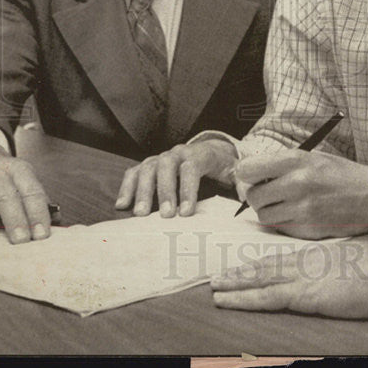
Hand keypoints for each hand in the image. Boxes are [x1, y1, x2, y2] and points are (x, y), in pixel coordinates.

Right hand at [115, 139, 236, 216]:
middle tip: (165, 216)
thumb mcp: (235, 171)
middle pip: (166, 167)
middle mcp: (178, 152)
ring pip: (147, 169)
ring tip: (140, 215)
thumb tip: (245, 196)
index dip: (188, 189)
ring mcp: (161, 157)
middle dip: (165, 192)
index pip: (191, 167)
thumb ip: (240, 182)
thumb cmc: (222, 167)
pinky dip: (126, 187)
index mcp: (200, 153)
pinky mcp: (148, 165)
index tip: (185, 213)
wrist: (211, 151)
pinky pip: (133, 173)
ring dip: (142, 191)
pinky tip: (121, 205)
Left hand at [211, 236, 367, 318]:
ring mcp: (303, 277)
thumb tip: (332, 274)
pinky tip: (227, 300)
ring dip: (234, 284)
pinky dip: (243, 297)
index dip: (257, 265)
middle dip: (238, 274)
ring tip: (214, 288)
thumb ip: (337, 266)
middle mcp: (304, 262)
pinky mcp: (306, 294)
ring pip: (259, 279)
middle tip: (215, 278)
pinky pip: (267, 297)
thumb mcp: (354, 261)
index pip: (279, 260)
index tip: (240, 268)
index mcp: (316, 255)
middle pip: (263, 267)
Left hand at [235, 150, 367, 238]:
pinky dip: (284, 222)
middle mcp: (297, 184)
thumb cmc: (340, 174)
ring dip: (269, 211)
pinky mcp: (307, 230)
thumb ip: (280, 164)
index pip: (248, 169)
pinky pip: (280, 228)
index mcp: (296, 160)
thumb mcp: (311, 157)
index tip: (250, 175)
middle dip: (256, 195)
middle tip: (270, 192)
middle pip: (252, 196)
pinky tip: (299, 214)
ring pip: (263, 216)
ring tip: (285, 203)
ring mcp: (301, 209)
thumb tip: (246, 172)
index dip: (245, 173)